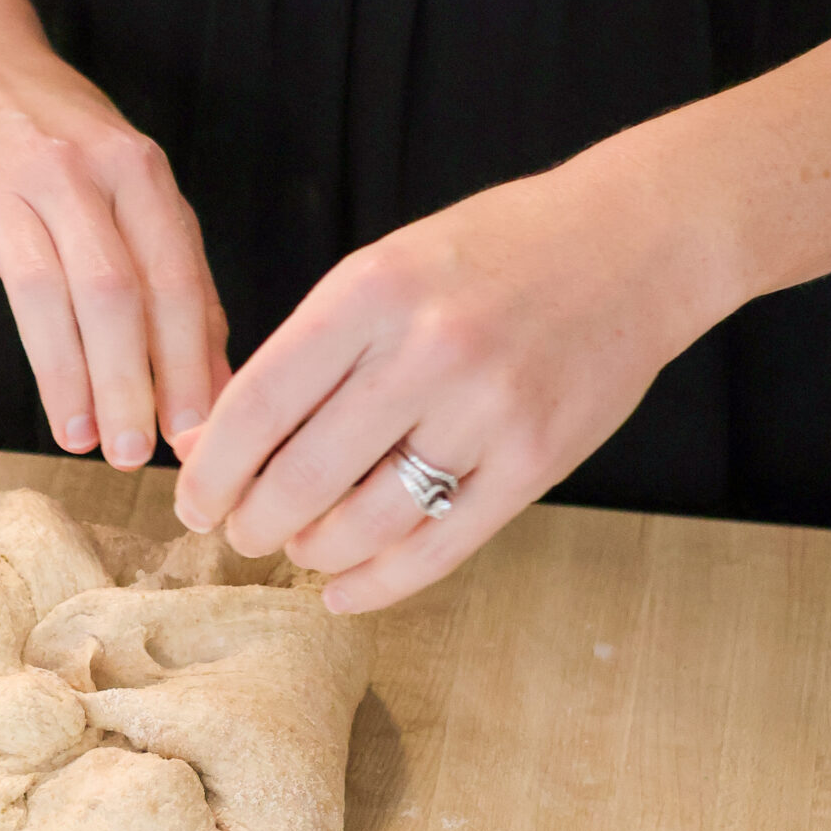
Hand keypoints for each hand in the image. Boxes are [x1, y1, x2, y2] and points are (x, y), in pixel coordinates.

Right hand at [0, 35, 230, 467]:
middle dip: (126, 383)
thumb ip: (178, 275)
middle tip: (132, 455)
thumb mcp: (132, 183)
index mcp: (133, 168)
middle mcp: (67, 172)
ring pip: (36, 294)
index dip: (186, 362)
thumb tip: (218, 384)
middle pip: (109, 293)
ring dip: (59, 376)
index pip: (170, 278)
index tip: (193, 434)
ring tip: (76, 438)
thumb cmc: (58, 138)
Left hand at [173, 148, 733, 610]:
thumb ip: (302, 354)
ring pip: (364, 522)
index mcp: (373, 291)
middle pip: (302, 476)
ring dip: (312, 552)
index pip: (258, 403)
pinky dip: (377, 583)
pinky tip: (343, 589)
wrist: (638, 241)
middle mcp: (428, 351)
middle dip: (253, 522)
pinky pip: (437, 547)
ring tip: (299, 545)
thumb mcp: (385, 272)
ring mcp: (488, 410)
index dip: (212, 468)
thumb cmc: (491, 256)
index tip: (192, 500)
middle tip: (241, 531)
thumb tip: (204, 441)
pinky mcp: (537, 461)